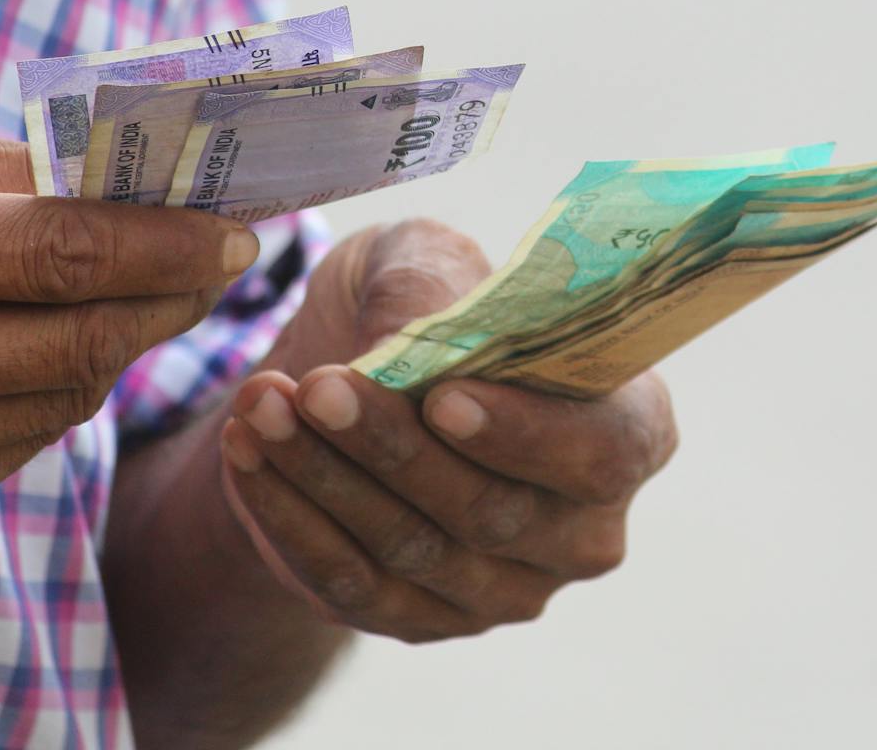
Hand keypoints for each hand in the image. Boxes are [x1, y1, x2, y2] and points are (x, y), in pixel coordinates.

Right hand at [0, 125, 256, 538]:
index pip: (62, 255)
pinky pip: (23, 441)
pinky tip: (49, 344)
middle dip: (173, 294)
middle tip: (223, 254)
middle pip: (82, 340)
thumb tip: (145, 180)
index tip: (242, 226)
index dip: (170, 242)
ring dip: (122, 339)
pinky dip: (57, 388)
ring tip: (144, 286)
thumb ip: (10, 173)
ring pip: (66, 398)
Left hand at [216, 221, 679, 641]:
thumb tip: (403, 338)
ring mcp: (507, 588)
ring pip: (414, 551)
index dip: (525, 433)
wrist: (343, 377)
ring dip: (325, 478)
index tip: (442, 397)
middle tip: (318, 387)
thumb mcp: (422, 257)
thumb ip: (426, 281)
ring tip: (262, 403)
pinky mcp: (425, 619)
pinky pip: (353, 585)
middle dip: (393, 449)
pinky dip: (290, 518)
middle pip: (492, 510)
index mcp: (629, 428)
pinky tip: (247, 451)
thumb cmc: (416, 301)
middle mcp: (582, 528)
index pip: (600, 452)